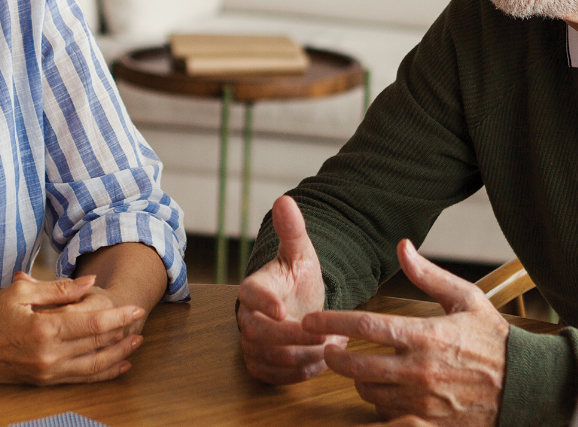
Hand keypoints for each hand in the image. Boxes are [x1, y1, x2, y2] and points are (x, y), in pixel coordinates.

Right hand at [0, 273, 145, 384]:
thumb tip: (89, 283)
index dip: (118, 317)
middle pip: (98, 345)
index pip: (93, 323)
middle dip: (123, 334)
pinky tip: (117, 366)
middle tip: (141, 321)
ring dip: (119, 355)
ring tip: (136, 343)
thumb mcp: (20, 292)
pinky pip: (81, 379)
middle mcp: (49, 354)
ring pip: (94, 366)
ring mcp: (46, 372)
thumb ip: (57, 289)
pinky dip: (103, 373)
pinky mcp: (43, 381)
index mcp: (44, 329)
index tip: (136, 309)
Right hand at [237, 195, 341, 383]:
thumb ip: (292, 230)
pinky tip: (321, 362)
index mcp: (253, 287)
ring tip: (332, 346)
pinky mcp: (259, 364)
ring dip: (304, 356)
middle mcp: (246, 317)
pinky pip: (274, 376)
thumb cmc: (298, 277)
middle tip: (327, 336)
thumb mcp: (301, 252)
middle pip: (259, 334)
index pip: (249, 295)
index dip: (263, 304)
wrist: (300, 304)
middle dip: (295, 338)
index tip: (284, 310)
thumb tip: (284, 200)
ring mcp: (250, 343)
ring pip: (269, 358)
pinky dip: (299, 373)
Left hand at [301, 239, 508, 426]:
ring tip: (363, 369)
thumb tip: (402, 246)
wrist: (528, 386)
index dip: (331, 322)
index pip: (365, 327)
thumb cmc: (495, 339)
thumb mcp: (466, 299)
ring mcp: (423, 402)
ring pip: (369, 393)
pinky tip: (384, 393)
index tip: (309, 320)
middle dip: (334, 358)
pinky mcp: (429, 424)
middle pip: (356, 366)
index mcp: (425, 336)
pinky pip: (388, 418)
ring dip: (358, 381)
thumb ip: (429, 275)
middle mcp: (419, 371)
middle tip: (327, 349)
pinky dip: (380, 406)